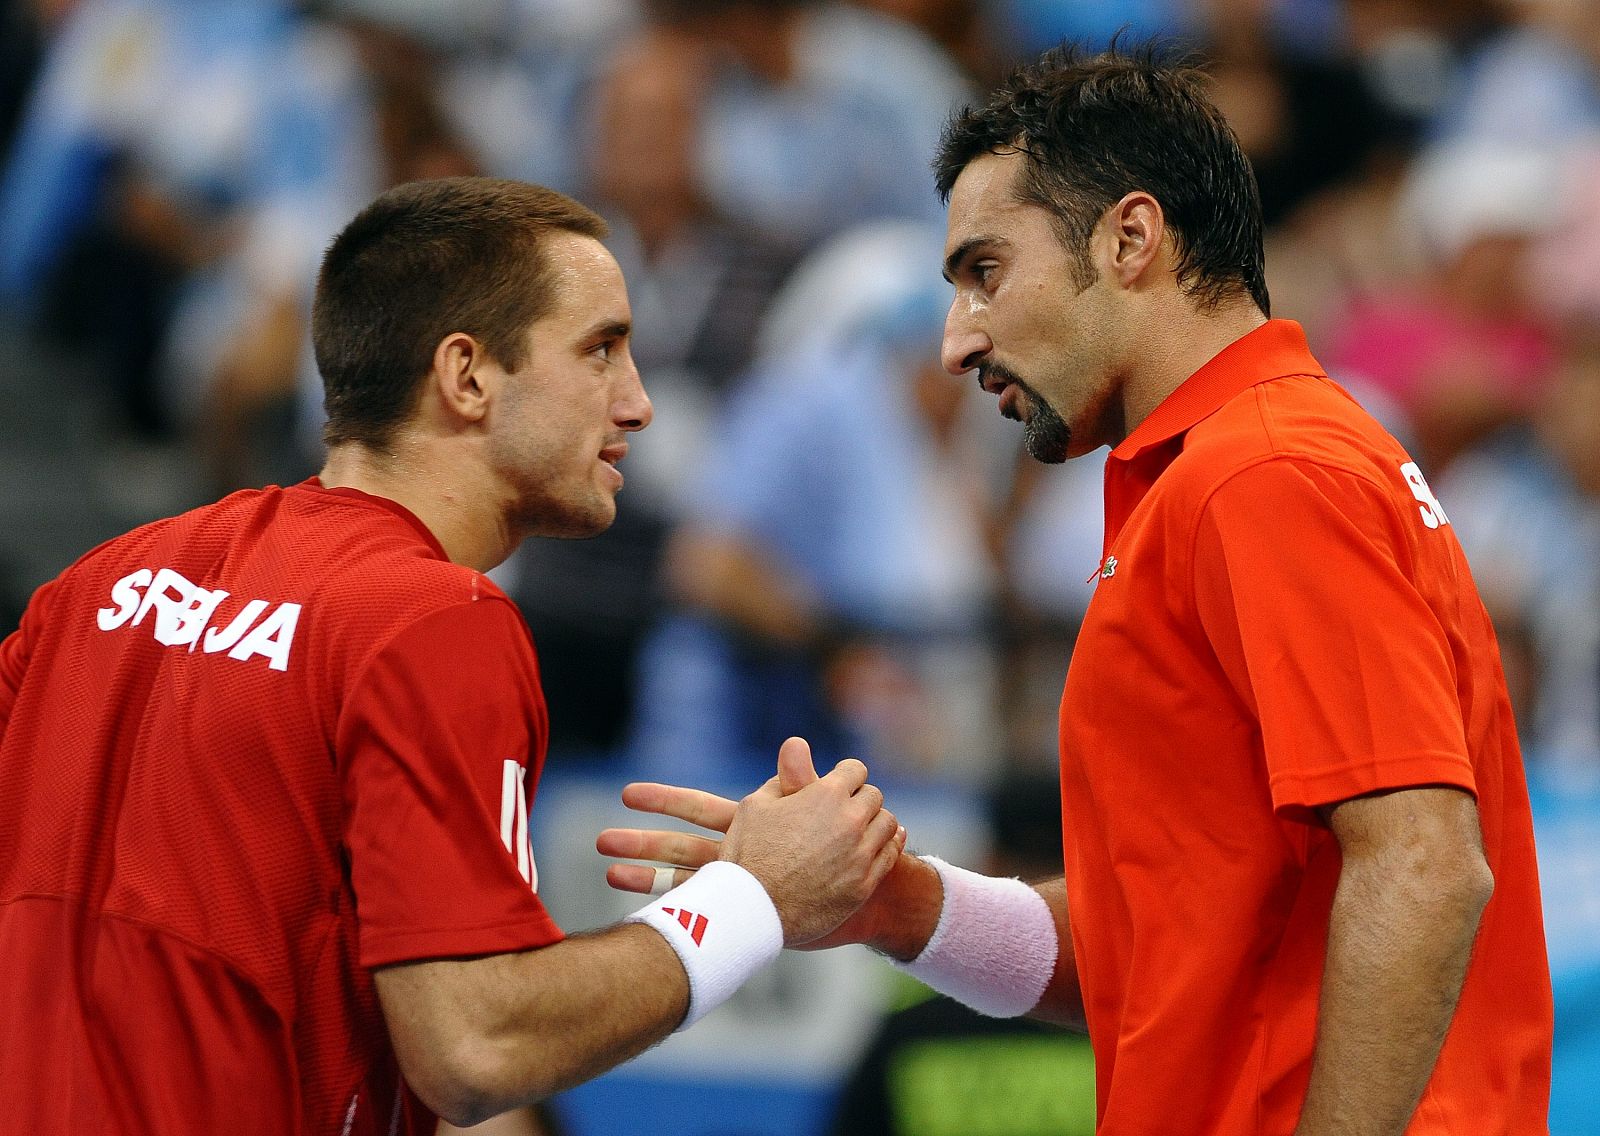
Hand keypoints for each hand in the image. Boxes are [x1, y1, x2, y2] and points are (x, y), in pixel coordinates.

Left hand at [599, 738, 904, 945]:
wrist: (873, 894)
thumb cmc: (845, 843)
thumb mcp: (821, 810)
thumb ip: (797, 781)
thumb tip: (791, 742)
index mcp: (751, 828)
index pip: (700, 808)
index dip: (665, 799)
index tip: (627, 793)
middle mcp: (741, 860)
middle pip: (683, 850)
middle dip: (642, 844)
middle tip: (599, 839)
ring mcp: (746, 889)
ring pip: (690, 883)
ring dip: (648, 877)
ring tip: (607, 872)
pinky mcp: (755, 911)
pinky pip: (710, 913)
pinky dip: (681, 911)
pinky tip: (653, 915)